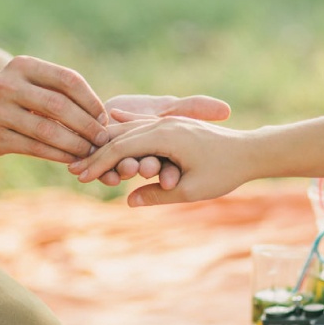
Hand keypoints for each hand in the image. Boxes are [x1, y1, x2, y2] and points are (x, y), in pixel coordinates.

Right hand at [0, 55, 108, 161]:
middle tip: (103, 138)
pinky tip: (73, 159)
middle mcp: (8, 85)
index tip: (104, 117)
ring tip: (91, 151)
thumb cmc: (8, 100)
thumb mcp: (27, 83)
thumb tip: (101, 114)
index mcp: (23, 66)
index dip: (91, 100)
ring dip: (76, 144)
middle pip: (60, 106)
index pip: (68, 80)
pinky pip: (36, 148)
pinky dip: (59, 155)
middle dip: (87, 125)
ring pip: (49, 130)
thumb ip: (57, 91)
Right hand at [69, 117, 249, 205]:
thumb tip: (128, 201)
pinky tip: (108, 145)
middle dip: (96, 153)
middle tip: (73, 169)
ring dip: (107, 146)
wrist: (250, 151)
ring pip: (129, 130)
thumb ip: (158, 195)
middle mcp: (164, 124)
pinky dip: (123, 138)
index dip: (99, 163)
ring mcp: (168, 122)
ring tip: (86, 161)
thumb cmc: (224, 172)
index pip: (122, 147)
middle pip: (120, 136)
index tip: (80, 176)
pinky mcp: (172, 126)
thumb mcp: (190, 190)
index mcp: (166, 136)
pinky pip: (142, 129)